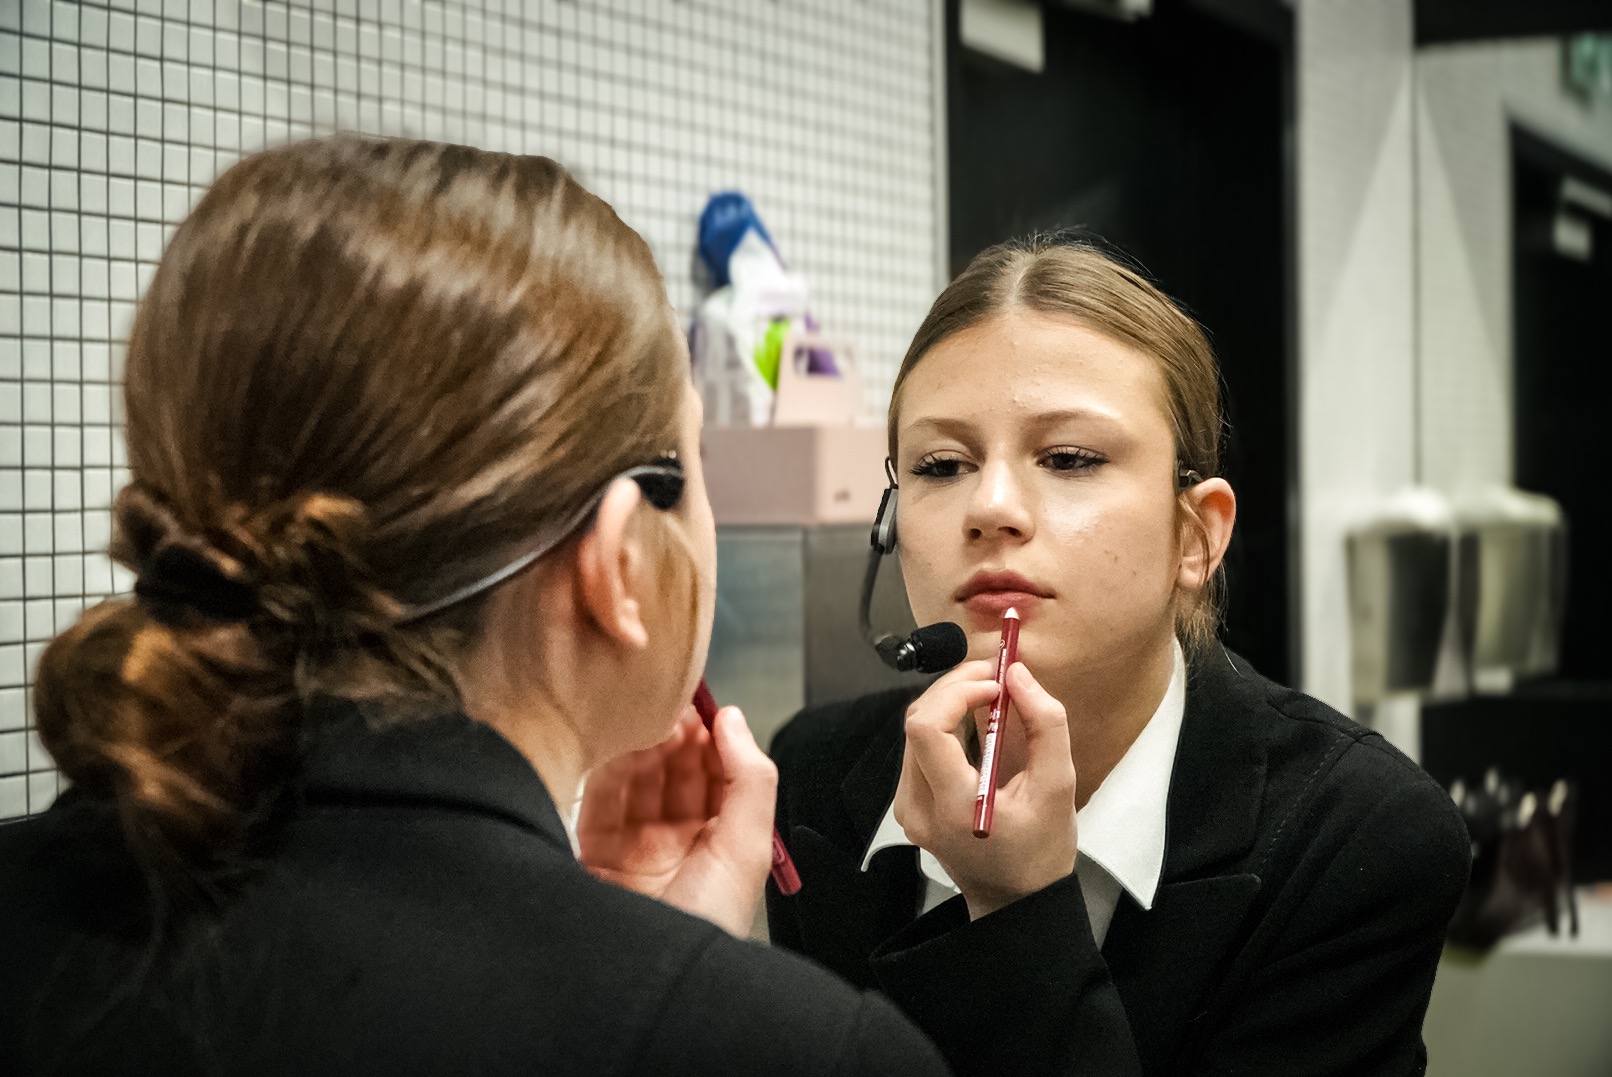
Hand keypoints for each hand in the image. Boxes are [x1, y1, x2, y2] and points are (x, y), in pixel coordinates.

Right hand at [576, 704, 776, 936]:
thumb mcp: (746, 849)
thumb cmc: (705, 930)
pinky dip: (607, 763)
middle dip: (675, 733)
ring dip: (642, 743)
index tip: (703, 702)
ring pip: (637, 775)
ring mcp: (634, 844)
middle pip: (676, 769)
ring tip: (645, 715)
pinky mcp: (594, 848)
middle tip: (669, 701)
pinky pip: (598, 795)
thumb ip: (750, 779)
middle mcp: (678, 841)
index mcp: (721, 842)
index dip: (713, 736)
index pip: (718, 773)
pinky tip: (616, 739)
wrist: (648, 982)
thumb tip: (732, 719)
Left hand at [894, 660, 1076, 919]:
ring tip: (988, 692)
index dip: (956, 692)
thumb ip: (1045, 725)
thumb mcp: (1059, 787)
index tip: (995, 685)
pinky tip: (973, 719)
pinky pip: (918, 748)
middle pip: (917, 722)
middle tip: (994, 676)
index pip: (926, 728)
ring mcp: (908, 809)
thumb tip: (1017, 674)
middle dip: (954, 687)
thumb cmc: (1042, 850)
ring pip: (914, 730)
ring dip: (948, 702)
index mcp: (953, 806)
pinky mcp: (909, 806)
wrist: (1015, 902)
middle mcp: (918, 808)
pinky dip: (944, 724)